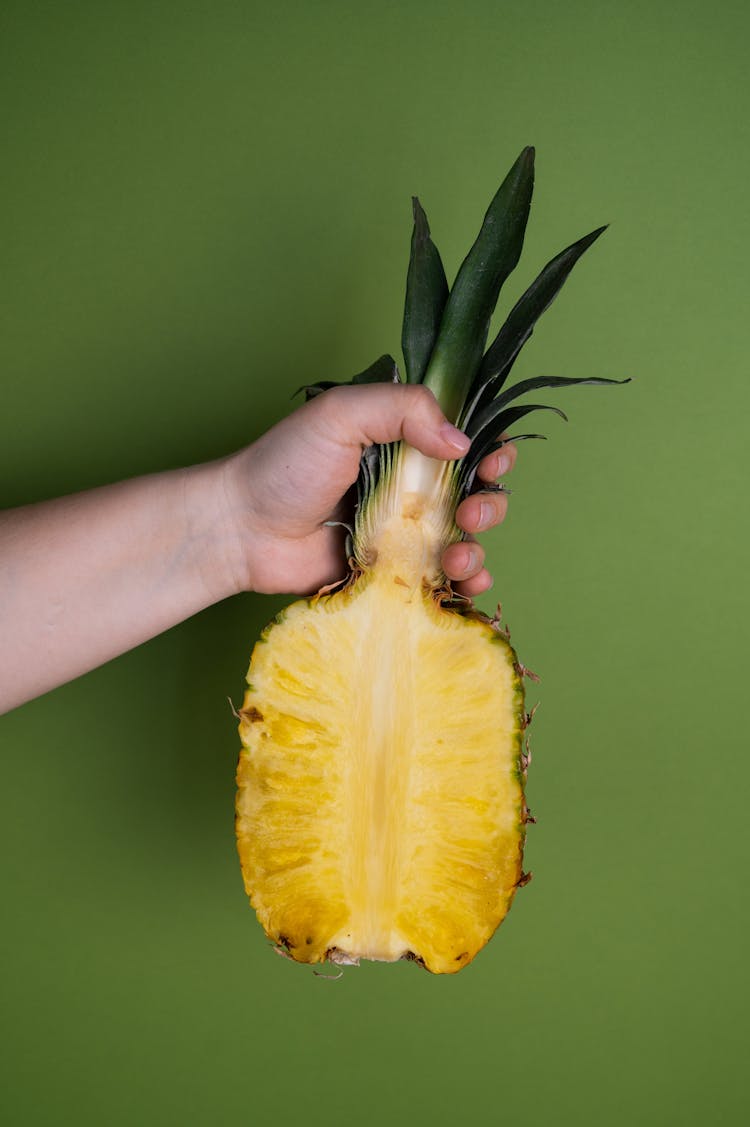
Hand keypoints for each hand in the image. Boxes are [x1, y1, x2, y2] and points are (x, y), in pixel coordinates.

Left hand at [220, 383, 515, 597]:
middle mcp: (409, 488)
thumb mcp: (341, 415)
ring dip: (477, 548)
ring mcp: (402, 534)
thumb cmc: (284, 466)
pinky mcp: (391, 575)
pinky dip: (463, 585)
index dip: (492, 452)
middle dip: (490, 504)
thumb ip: (403, 409)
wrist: (242, 530)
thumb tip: (461, 441)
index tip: (493, 463)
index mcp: (402, 443)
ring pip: (465, 541)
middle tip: (470, 514)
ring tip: (457, 555)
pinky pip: (439, 581)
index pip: (465, 442)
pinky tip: (464, 584)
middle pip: (476, 494)